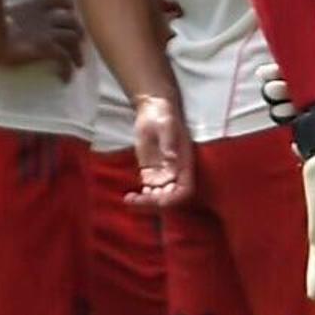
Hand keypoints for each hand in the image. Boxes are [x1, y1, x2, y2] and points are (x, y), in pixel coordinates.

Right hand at [0, 0, 83, 73]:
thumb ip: (7, 15)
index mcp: (33, 8)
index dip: (67, 4)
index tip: (69, 12)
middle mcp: (43, 18)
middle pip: (72, 20)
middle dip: (78, 32)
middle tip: (77, 46)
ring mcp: (46, 32)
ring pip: (73, 38)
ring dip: (77, 52)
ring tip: (77, 64)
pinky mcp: (45, 48)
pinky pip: (64, 59)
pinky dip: (67, 69)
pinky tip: (65, 79)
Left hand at [131, 93, 194, 207]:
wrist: (153, 110)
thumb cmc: (163, 115)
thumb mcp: (166, 124)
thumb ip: (169, 141)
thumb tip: (171, 157)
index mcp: (184, 164)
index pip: (184, 191)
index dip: (173, 199)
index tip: (156, 198)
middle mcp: (176, 174)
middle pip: (169, 198)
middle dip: (154, 204)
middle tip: (135, 200)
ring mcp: (163, 175)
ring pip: (157, 198)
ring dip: (145, 204)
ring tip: (129, 200)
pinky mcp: (150, 174)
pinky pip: (148, 193)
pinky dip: (139, 199)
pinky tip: (129, 197)